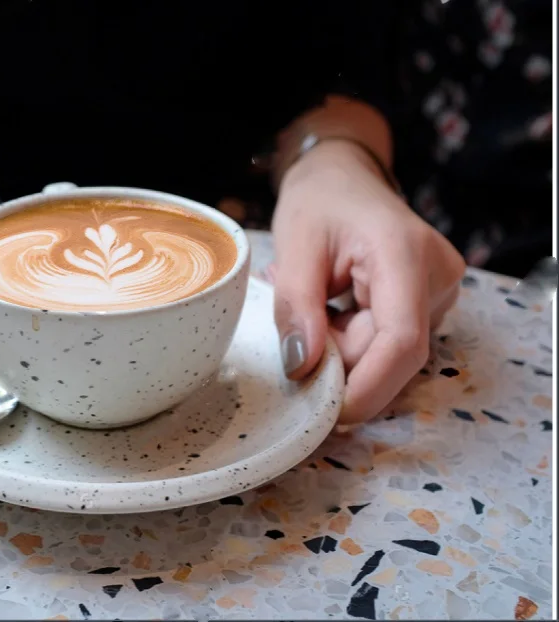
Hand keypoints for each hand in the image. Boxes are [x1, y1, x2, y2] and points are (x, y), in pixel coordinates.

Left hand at [270, 140, 465, 422]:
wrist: (343, 177)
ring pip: (384, 352)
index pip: (401, 341)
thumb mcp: (294, 244)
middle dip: (337, 358)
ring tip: (313, 300)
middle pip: (389, 352)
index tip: (330, 415)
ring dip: (339, 344)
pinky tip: (329, 306)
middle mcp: (436, 276)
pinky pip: (384, 342)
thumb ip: (296, 307)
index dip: (369, 387)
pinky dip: (348, 337)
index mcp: (405, 253)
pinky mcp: (426, 304)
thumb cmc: (320, 200)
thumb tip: (302, 368)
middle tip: (294, 325)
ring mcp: (437, 292)